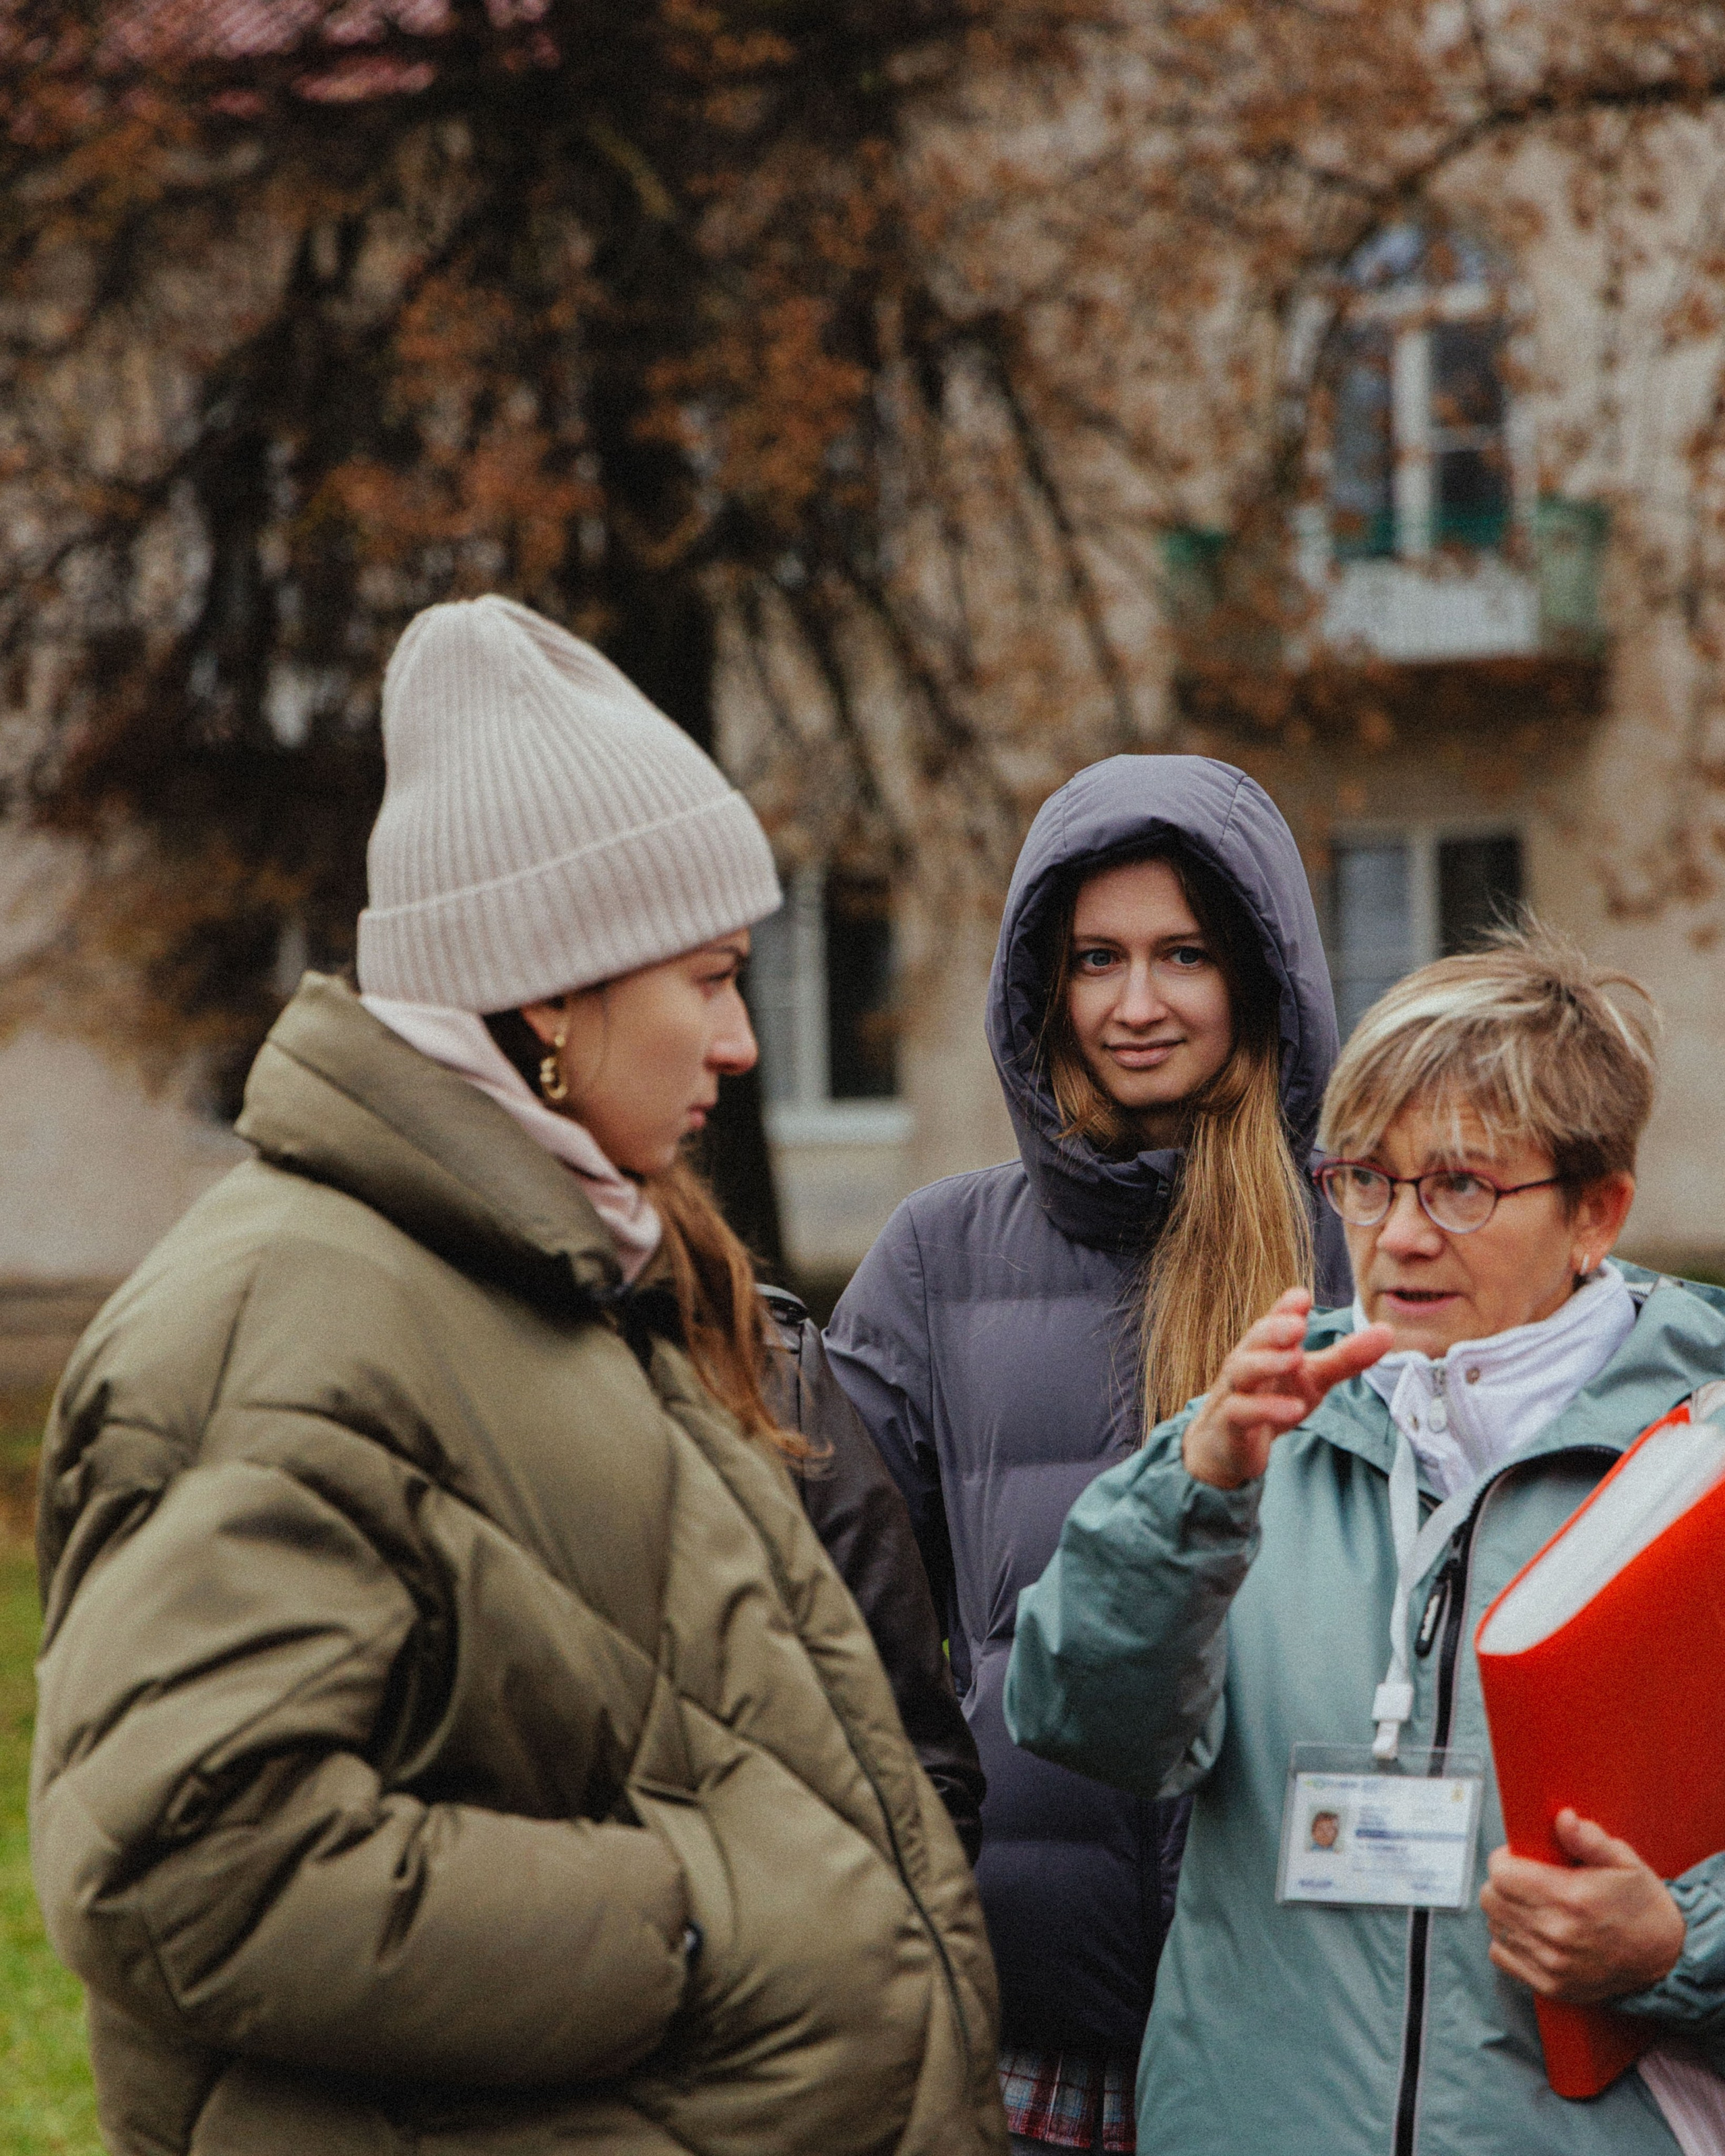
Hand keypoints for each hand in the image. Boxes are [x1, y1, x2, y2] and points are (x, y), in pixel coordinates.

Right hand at [1180, 1289, 1393, 1490]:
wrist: (1227, 1445)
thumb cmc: (1272, 1399)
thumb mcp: (1313, 1378)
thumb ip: (1346, 1356)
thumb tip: (1387, 1331)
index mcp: (1266, 1346)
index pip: (1273, 1321)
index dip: (1284, 1308)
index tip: (1302, 1297)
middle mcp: (1246, 1363)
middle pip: (1254, 1339)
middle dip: (1274, 1329)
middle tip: (1298, 1324)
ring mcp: (1233, 1392)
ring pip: (1242, 1371)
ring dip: (1267, 1363)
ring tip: (1296, 1358)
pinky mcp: (1228, 1424)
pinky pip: (1241, 1412)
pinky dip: (1265, 1409)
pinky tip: (1293, 1409)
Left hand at [1480, 1810, 1685, 2002]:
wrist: (1665, 1957)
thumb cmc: (1641, 1903)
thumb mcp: (1623, 1861)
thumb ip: (1588, 1839)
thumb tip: (1562, 1819)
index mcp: (1571, 1899)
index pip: (1501, 1874)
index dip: (1505, 1859)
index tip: (1520, 1858)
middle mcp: (1556, 1934)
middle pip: (1491, 1899)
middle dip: (1503, 1882)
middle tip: (1525, 1879)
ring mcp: (1551, 1964)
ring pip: (1495, 1926)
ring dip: (1505, 1911)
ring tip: (1532, 1904)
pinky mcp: (1549, 1986)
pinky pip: (1501, 1956)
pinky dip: (1508, 1940)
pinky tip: (1531, 1930)